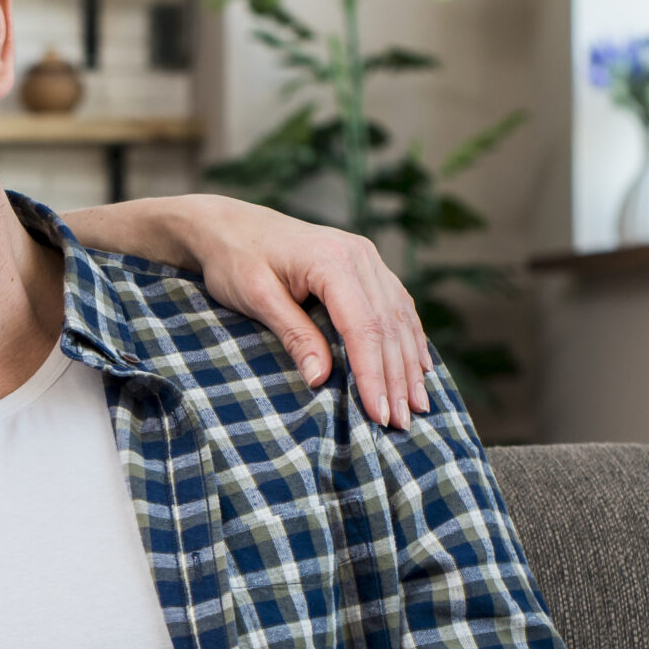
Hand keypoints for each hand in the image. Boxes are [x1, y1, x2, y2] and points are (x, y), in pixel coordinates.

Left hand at [146, 196, 433, 429]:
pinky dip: (409, 338)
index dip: (373, 375)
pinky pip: (396, 305)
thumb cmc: (235, 260)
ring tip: (417, 406)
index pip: (363, 328)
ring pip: (398, 317)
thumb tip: (321, 380)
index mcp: (331, 260)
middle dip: (396, 378)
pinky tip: (420, 366)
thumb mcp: (257, 298)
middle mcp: (359, 255)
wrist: (228, 225)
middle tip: (402, 423)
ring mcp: (366, 257)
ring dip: (409, 364)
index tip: (379, 414)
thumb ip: (294, 335)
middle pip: (387, 326)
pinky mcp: (365, 265)